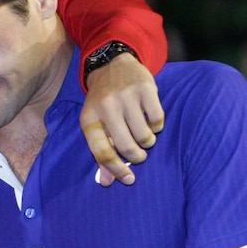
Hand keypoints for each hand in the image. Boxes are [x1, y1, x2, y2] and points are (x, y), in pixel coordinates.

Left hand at [81, 53, 163, 185]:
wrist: (111, 65)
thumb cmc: (103, 102)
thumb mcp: (95, 124)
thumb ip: (102, 152)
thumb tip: (108, 182)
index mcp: (89, 119)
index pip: (101, 152)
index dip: (115, 170)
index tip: (128, 180)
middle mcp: (106, 107)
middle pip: (126, 146)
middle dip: (136, 157)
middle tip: (139, 155)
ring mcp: (125, 97)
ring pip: (144, 136)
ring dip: (148, 142)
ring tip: (144, 135)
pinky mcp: (145, 88)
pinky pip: (157, 120)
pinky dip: (157, 126)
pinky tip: (150, 119)